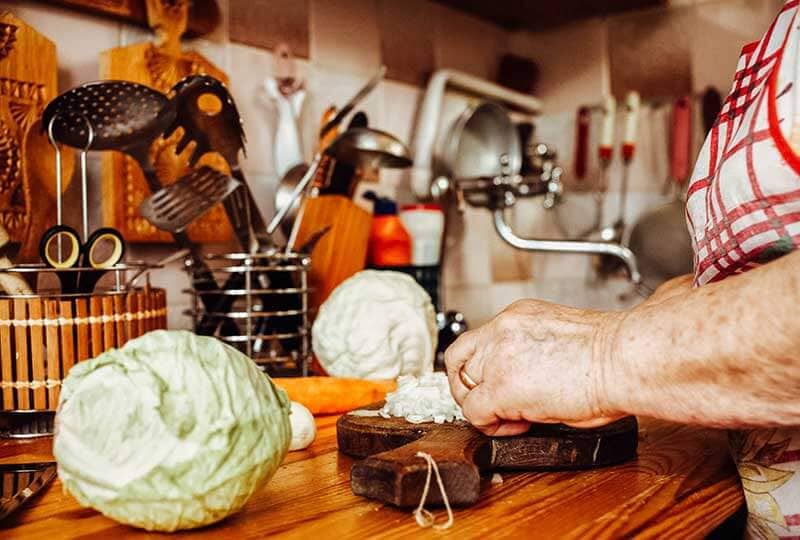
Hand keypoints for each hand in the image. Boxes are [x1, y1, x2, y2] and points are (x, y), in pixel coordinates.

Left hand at [445, 299, 624, 435]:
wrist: (625, 359)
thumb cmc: (613, 353)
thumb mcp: (562, 338)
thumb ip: (534, 350)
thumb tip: (530, 377)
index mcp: (518, 316)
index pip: (478, 339)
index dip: (483, 366)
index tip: (499, 381)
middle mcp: (502, 330)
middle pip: (459, 358)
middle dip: (472, 385)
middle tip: (492, 403)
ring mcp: (498, 357)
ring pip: (462, 384)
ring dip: (479, 404)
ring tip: (509, 415)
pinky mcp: (501, 387)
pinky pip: (474, 411)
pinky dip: (489, 425)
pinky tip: (517, 424)